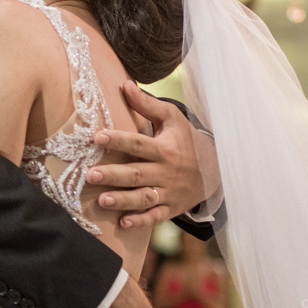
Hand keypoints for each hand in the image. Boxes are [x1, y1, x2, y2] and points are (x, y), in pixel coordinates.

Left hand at [87, 81, 207, 227]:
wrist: (216, 169)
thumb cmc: (186, 140)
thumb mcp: (171, 119)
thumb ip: (146, 104)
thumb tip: (125, 84)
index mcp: (164, 148)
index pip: (138, 144)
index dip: (118, 140)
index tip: (97, 137)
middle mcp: (165, 171)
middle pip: (137, 174)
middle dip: (114, 175)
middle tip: (90, 174)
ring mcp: (169, 192)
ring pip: (144, 198)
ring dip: (123, 200)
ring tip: (102, 200)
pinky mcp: (171, 208)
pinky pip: (156, 217)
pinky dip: (140, 221)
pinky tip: (123, 223)